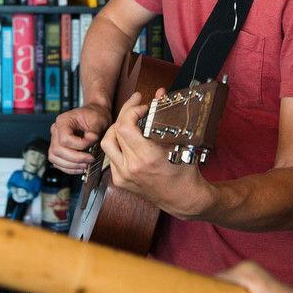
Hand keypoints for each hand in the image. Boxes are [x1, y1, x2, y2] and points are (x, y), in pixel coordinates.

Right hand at [48, 104, 111, 174]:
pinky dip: (69, 168)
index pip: (64, 139)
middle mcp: (56, 130)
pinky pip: (58, 163)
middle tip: (90, 159)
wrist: (95, 116)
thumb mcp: (98, 120)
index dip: (79, 145)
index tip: (91, 144)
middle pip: (57, 150)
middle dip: (75, 158)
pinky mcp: (59, 150)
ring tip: (86, 165)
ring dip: (71, 165)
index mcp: (63, 121)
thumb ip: (95, 129)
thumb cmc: (95, 116)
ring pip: (55, 158)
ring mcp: (55, 141)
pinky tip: (81, 167)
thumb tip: (90, 138)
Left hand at [102, 90, 212, 218]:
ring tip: (129, 120)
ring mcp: (123, 175)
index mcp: (147, 158)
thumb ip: (166, 116)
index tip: (143, 107)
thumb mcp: (179, 142)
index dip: (131, 111)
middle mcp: (131, 167)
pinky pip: (111, 156)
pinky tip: (129, 139)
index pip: (125, 127)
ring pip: (107, 143)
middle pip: (115, 131)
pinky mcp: (120, 180)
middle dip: (126, 113)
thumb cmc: (185, 173)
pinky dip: (118, 144)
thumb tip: (159, 94)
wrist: (183, 198)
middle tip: (136, 105)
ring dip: (117, 128)